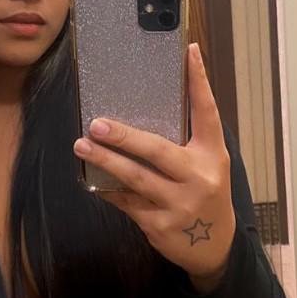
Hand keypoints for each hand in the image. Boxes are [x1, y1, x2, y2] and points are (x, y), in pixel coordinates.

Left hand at [73, 43, 235, 288]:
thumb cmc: (205, 194)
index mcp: (213, 155)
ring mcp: (179, 204)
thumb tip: (155, 99)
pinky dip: (109, 189)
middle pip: (158, 151)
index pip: (207, 112)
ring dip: (107, 162)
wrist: (214, 247)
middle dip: (124, 137)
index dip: (198, 81)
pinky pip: (127, 203)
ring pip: (136, 179)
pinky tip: (93, 178)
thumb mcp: (208, 164)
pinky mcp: (159, 225)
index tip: (188, 51)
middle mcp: (199, 178)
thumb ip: (188, 138)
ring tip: (82, 146)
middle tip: (96, 124)